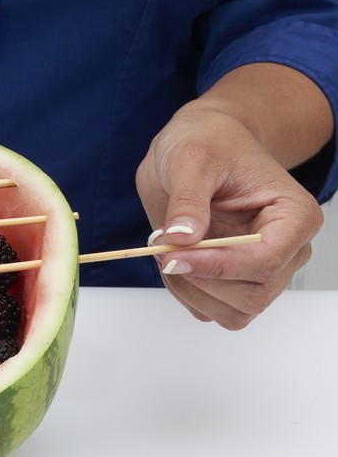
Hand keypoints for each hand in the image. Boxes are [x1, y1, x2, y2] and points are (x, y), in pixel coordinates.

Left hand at [135, 103, 323, 328]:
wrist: (198, 147)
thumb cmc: (207, 144)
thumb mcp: (192, 159)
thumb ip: (188, 200)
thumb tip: (182, 238)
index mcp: (294, 217)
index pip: (265, 262)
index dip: (217, 266)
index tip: (173, 255)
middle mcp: (285, 252)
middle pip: (251, 297)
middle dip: (199, 278)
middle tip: (163, 246)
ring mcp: (259, 272)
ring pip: (232, 313)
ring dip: (188, 289)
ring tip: (166, 249)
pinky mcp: (231, 283)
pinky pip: (209, 309)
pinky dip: (183, 292)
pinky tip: (172, 259)